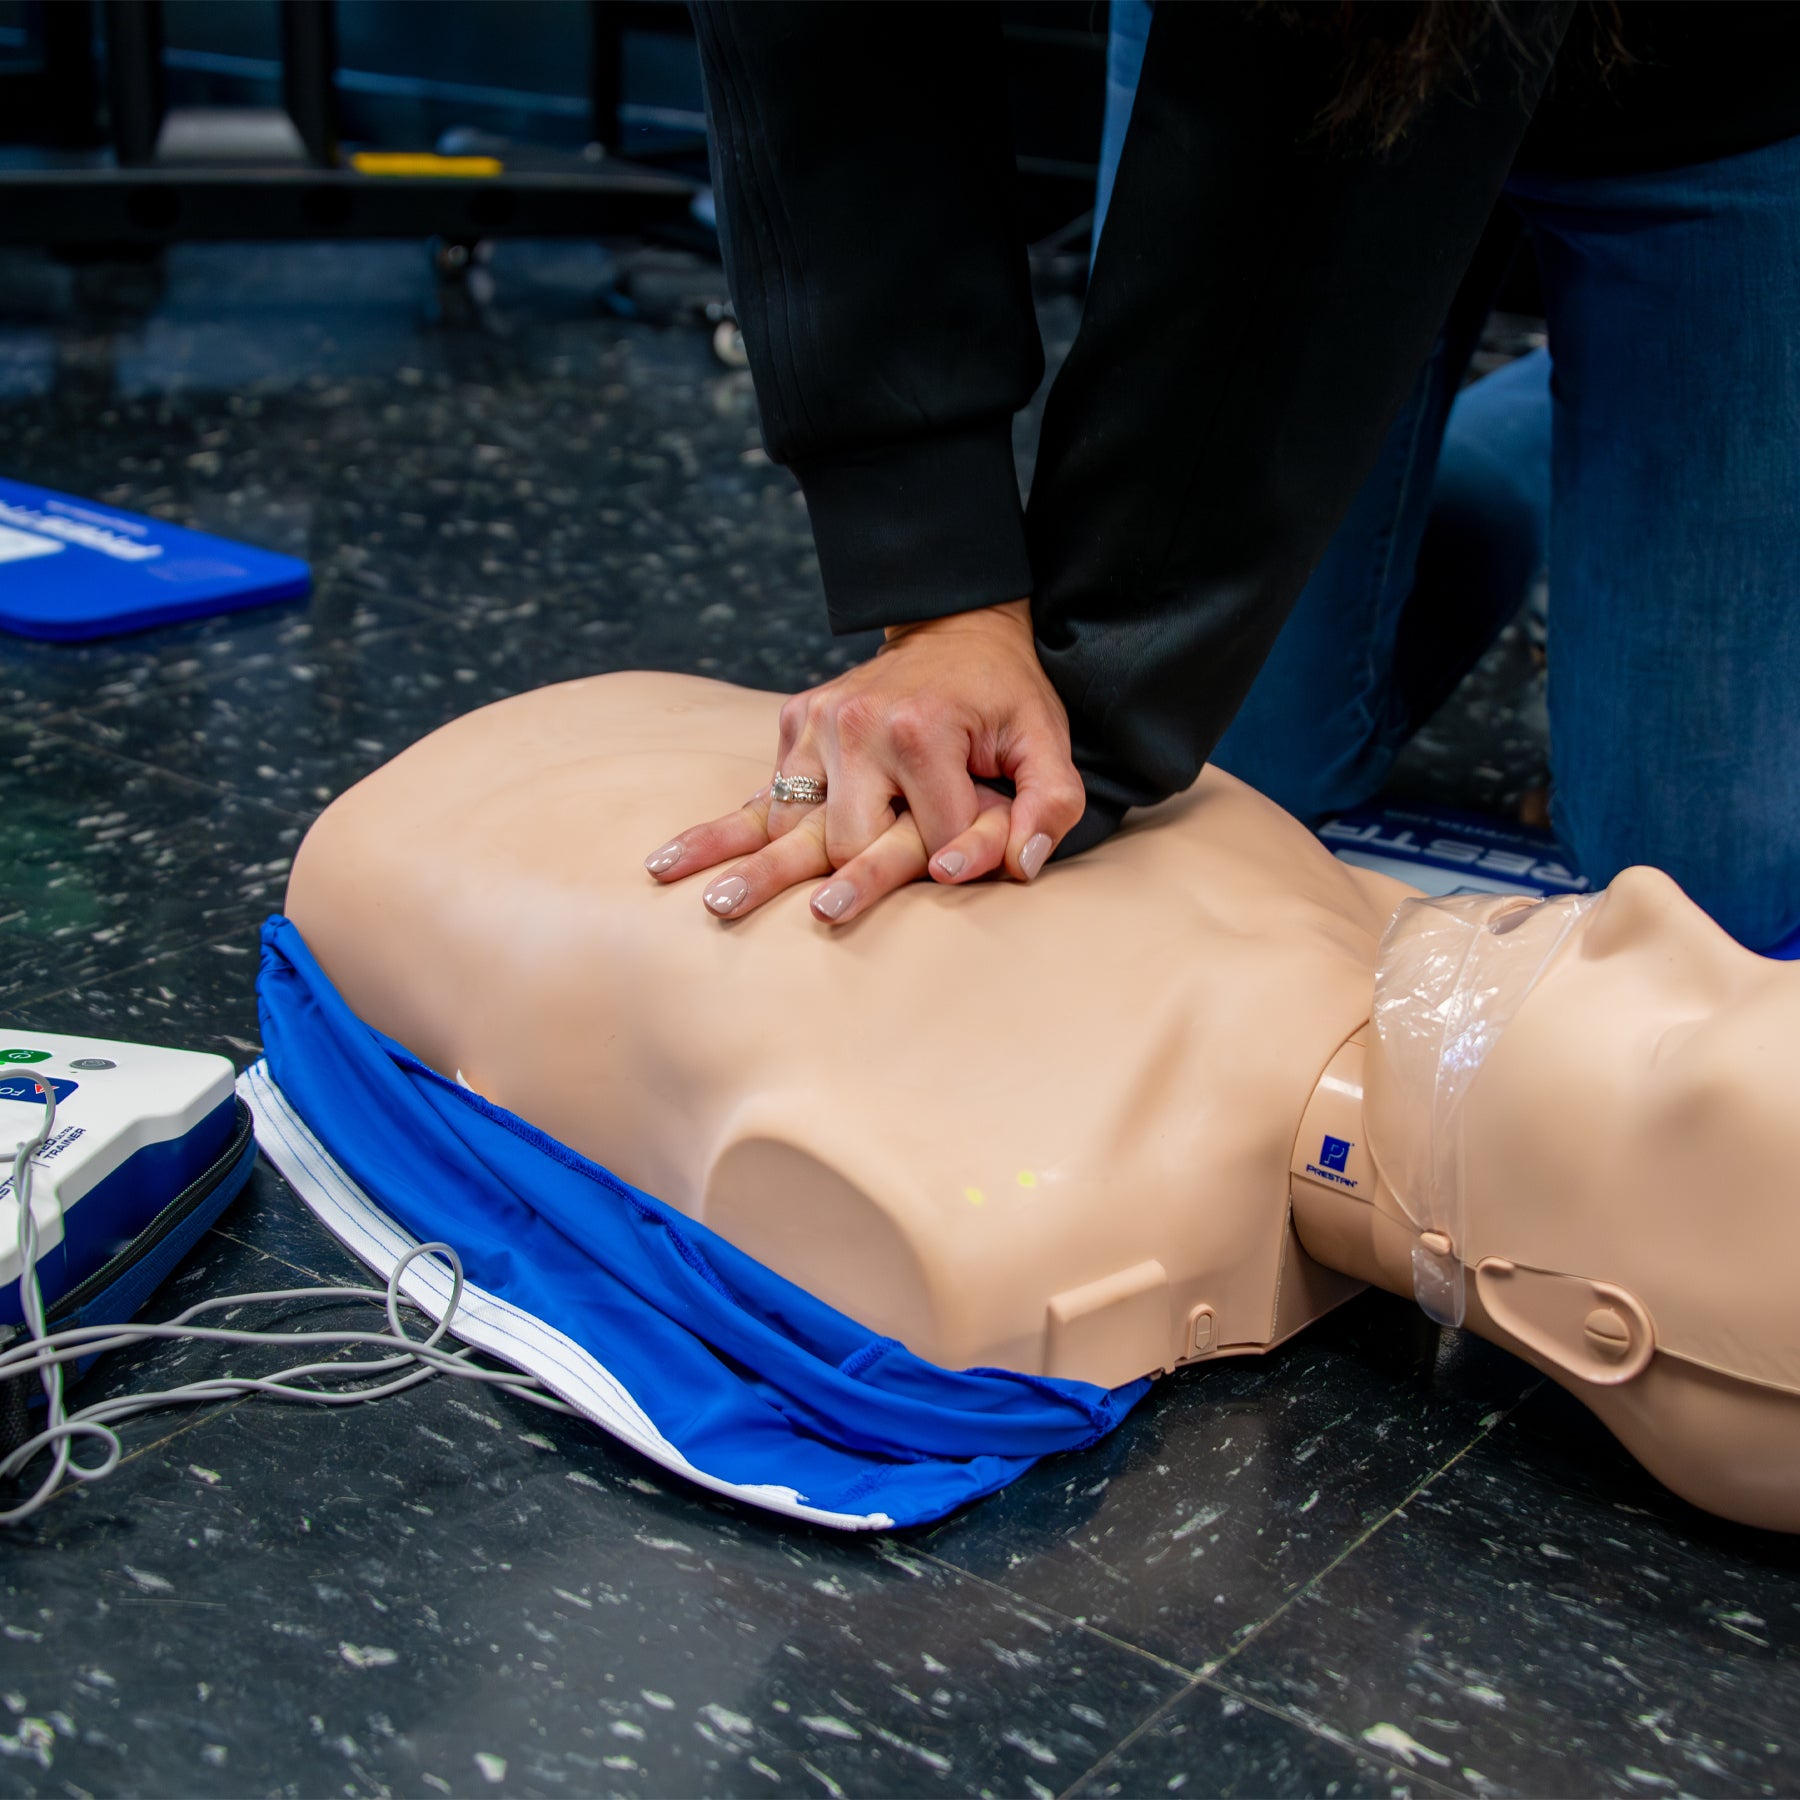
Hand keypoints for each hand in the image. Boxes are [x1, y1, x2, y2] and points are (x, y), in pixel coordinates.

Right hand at [642, 599, 1087, 923]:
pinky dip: (723, 832)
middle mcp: (858, 726)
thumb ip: (1050, 802)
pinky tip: (668, 862)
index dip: (955, 862)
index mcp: (922, 730)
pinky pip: (765, 793)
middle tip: (826, 918)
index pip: (933, 834)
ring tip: (711, 906)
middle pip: (846, 840)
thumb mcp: (1046, 739)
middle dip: (852, 880)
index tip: (956, 877)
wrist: (953, 625)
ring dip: (759, 868)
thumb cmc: (1005, 695)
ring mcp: (816, 723)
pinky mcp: (792, 722)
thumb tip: (1021, 866)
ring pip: (789, 823)